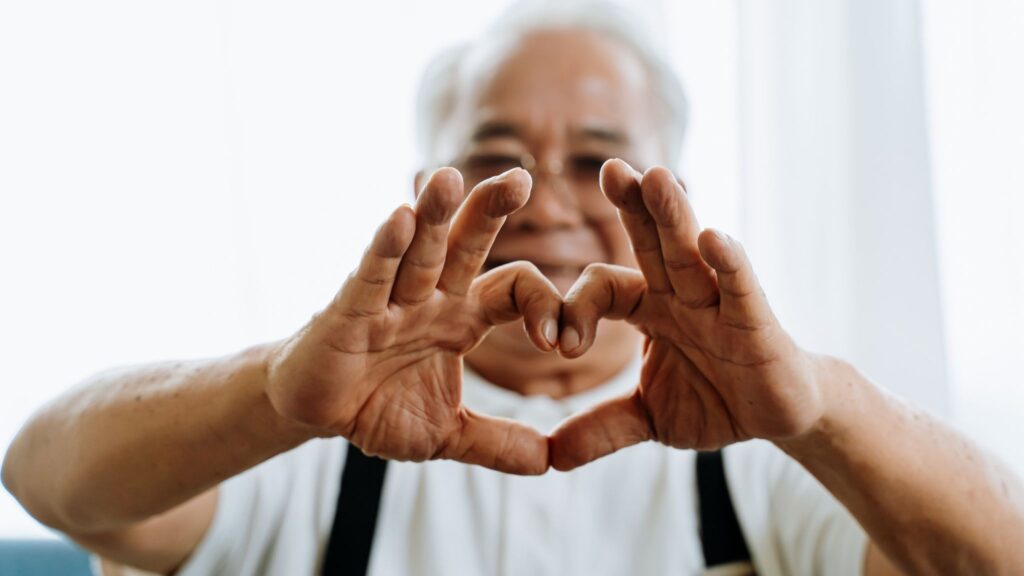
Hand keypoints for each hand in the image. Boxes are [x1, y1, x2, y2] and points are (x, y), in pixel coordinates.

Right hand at [267, 168, 560, 474]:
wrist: (316, 413)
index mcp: (461, 318)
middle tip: (522, 179)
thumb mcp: (448, 435)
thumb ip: (496, 444)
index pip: (513, 292)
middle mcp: (430, 298)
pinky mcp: (348, 311)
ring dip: (432, 214)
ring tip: (448, 177)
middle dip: (490, 211)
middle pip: (466, 245)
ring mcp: (389, 300)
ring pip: (417, 250)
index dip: (542, 307)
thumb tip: (550, 462)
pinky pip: (370, 276)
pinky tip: (398, 217)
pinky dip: (383, 250)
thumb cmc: (379, 407)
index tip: (561, 344)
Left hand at [549, 160, 823, 470]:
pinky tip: (715, 239)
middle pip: (651, 244)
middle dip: (632, 207)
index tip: (557, 345)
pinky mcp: (756, 322)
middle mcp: (681, 295)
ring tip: (655, 176)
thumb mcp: (649, 419)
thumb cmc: (714, 401)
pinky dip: (729, 265)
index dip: (578, 309)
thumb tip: (551, 458)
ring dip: (674, 215)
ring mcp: (719, 303)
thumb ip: (602, 429)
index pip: (605, 290)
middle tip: (610, 168)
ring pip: (692, 254)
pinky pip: (740, 288)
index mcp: (650, 310)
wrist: (779, 416)